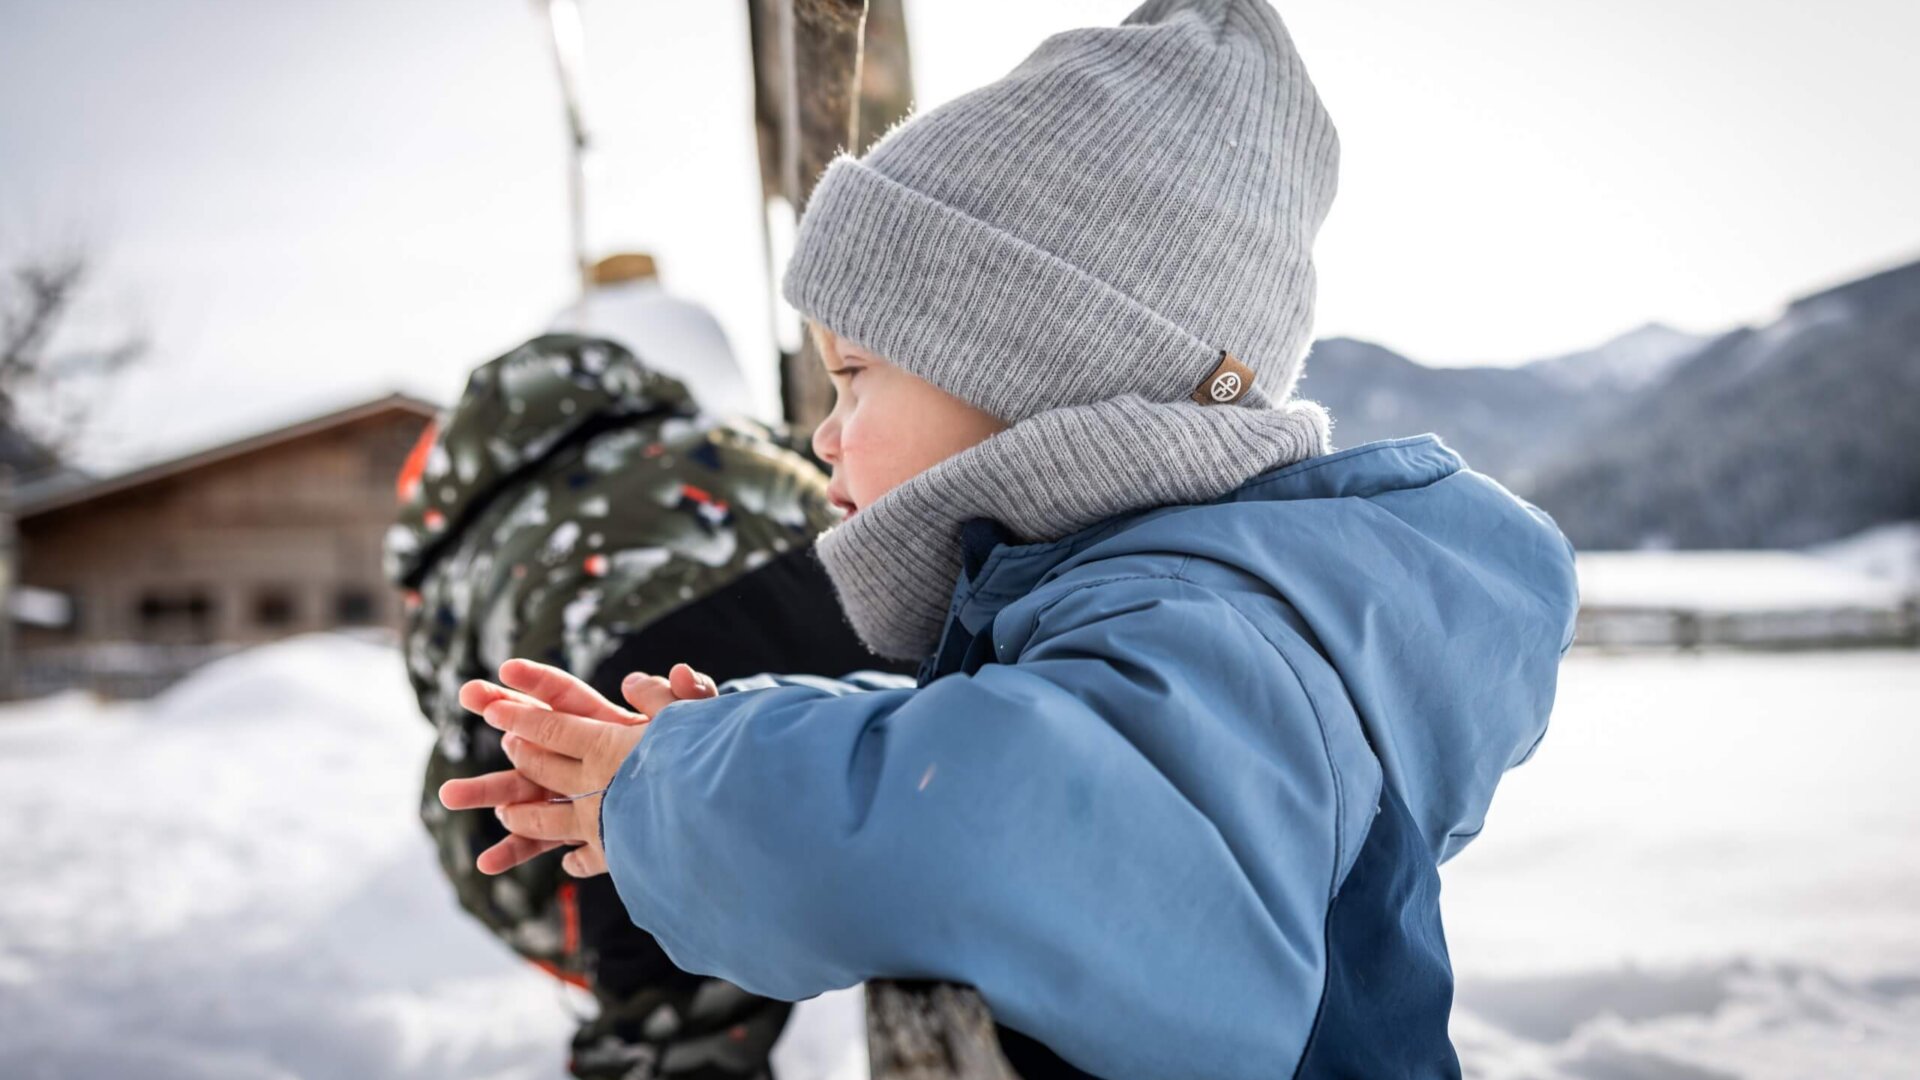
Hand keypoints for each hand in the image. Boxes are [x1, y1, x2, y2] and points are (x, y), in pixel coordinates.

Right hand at [438, 659, 718, 876]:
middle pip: (538, 732)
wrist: (705, 810)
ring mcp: (580, 793)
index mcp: (609, 726)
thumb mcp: (702, 729)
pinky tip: (488, 863)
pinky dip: (517, 849)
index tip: (508, 666)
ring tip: (447, 796)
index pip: (570, 696)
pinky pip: (545, 839)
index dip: (544, 680)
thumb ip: (693, 701)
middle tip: (466, 694)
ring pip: (528, 790)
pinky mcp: (584, 830)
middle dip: (504, 715)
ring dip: (490, 792)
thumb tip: (682, 673)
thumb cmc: (704, 761)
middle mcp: (586, 756)